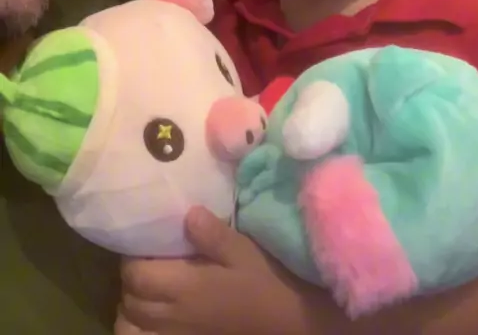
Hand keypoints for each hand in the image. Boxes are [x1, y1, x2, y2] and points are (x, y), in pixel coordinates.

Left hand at [117, 207, 319, 334]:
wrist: (289, 323)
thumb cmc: (267, 284)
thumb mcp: (245, 251)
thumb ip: (214, 234)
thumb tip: (187, 213)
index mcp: (186, 288)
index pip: (136, 276)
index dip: (132, 258)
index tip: (144, 242)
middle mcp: (174, 316)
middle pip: (129, 302)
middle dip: (130, 280)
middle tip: (145, 260)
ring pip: (131, 326)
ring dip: (131, 307)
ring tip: (146, 289)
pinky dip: (141, 329)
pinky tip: (154, 315)